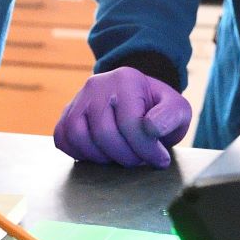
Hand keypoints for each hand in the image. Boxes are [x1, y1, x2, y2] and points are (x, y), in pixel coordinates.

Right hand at [53, 66, 190, 167]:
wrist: (136, 100)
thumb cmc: (157, 108)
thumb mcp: (177, 108)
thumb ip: (171, 116)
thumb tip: (151, 128)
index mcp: (126, 79)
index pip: (131, 123)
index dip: (147, 149)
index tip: (160, 159)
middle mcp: (97, 85)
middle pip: (104, 134)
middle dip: (127, 156)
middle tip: (140, 160)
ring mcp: (78, 99)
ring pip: (79, 137)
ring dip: (102, 158)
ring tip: (120, 157)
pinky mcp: (67, 113)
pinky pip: (63, 138)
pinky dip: (79, 153)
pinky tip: (100, 154)